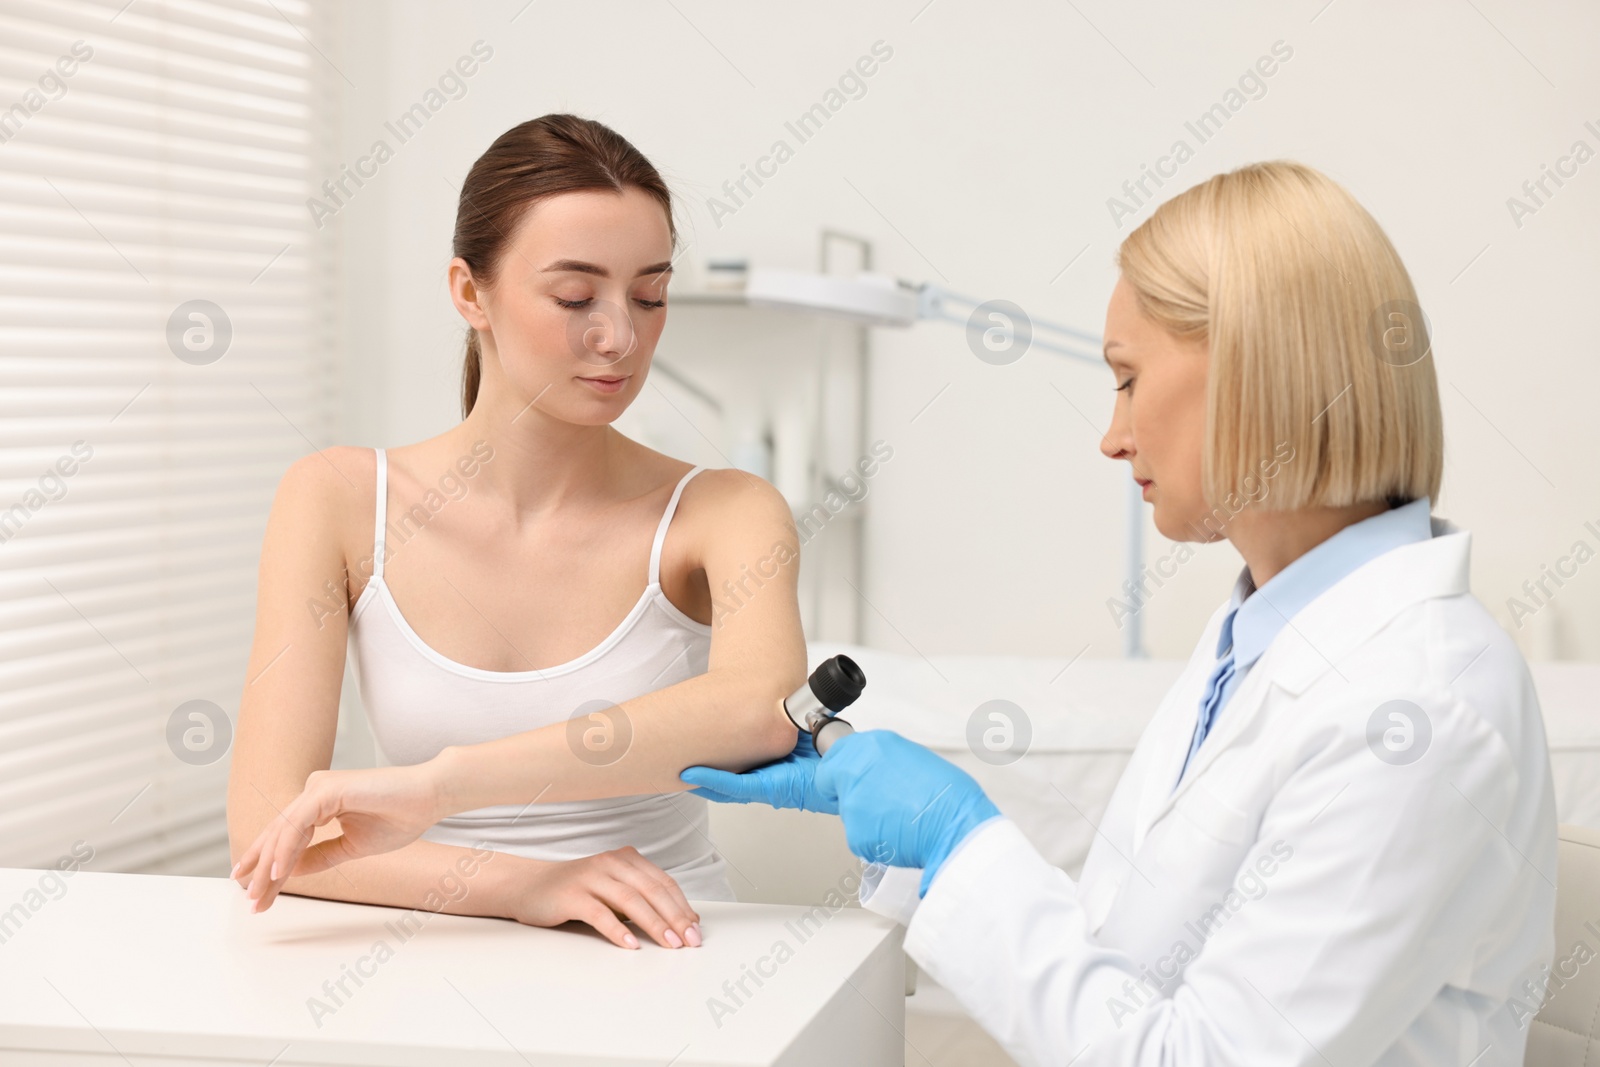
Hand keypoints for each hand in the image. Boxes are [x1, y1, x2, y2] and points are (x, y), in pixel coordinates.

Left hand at [232, 761, 447, 912]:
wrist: (430, 797)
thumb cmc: (401, 816)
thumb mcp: (352, 847)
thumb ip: (320, 856)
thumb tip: (289, 870)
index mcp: (320, 802)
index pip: (287, 839)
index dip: (271, 869)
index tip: (259, 896)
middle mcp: (314, 791)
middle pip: (278, 835)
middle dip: (261, 871)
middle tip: (251, 901)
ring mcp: (319, 787)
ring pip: (283, 830)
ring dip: (269, 865)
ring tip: (258, 893)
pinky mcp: (327, 789)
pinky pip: (298, 823)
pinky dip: (286, 849)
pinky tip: (278, 873)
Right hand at [508, 847, 702, 950]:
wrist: (529, 886)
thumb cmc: (577, 892)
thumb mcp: (613, 891)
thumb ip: (642, 900)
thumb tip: (681, 921)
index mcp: (626, 859)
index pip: (663, 882)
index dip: (682, 906)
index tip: (696, 929)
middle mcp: (611, 863)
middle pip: (652, 890)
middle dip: (675, 917)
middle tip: (690, 940)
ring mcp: (591, 877)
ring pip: (631, 900)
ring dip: (654, 923)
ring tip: (669, 943)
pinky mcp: (571, 895)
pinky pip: (600, 913)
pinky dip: (618, 930)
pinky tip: (631, 945)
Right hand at [678, 727, 837, 813]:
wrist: (848, 768)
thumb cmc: (833, 756)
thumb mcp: (804, 730)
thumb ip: (790, 719)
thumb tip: (782, 700)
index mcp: (772, 766)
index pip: (737, 764)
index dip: (716, 758)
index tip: (697, 748)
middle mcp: (765, 777)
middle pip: (724, 775)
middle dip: (701, 770)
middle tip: (677, 762)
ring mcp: (764, 784)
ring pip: (722, 782)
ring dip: (700, 776)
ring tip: (678, 769)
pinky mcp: (768, 788)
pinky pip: (733, 785)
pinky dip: (712, 779)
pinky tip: (692, 774)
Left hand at [814, 730, 1000, 896]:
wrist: (955, 825)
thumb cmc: (947, 795)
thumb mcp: (912, 758)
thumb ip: (883, 762)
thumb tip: (874, 772)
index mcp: (872, 744)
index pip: (835, 752)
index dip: (842, 768)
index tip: (848, 776)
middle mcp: (855, 768)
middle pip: (827, 779)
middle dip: (841, 790)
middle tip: (870, 802)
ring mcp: (851, 800)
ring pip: (846, 810)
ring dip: (864, 817)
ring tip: (897, 818)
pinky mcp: (854, 831)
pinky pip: (857, 836)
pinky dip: (873, 839)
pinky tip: (897, 833)